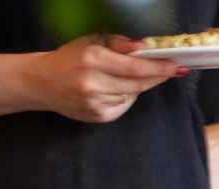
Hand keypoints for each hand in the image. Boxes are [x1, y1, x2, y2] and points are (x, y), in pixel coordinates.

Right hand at [20, 35, 184, 122]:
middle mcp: (93, 83)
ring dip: (136, 86)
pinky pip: (123, 106)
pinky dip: (124, 97)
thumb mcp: (92, 42)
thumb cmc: (70, 58)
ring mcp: (95, 103)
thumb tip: (143, 47)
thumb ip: (119, 44)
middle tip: (170, 70)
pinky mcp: (97, 117)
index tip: (177, 66)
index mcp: (92, 60)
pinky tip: (111, 89)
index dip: (159, 68)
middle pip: (138, 84)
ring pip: (132, 95)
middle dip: (156, 77)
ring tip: (120, 76)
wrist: (41, 82)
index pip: (135, 68)